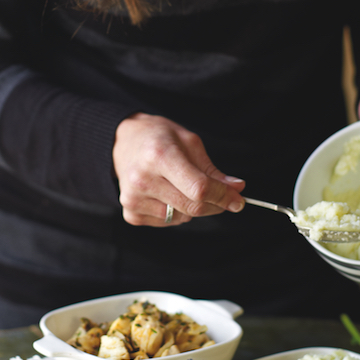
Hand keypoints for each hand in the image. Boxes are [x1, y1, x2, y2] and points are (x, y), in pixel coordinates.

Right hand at [112, 113, 245, 226]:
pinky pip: (167, 222)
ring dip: (193, 207)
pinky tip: (167, 193)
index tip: (238, 199)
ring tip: (182, 185)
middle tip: (226, 197)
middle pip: (193, 207)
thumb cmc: (158, 137)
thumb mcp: (188, 141)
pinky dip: (176, 212)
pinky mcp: (130, 213)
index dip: (223, 196)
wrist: (121, 142)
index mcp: (159, 155)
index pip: (199, 188)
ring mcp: (133, 199)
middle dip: (216, 205)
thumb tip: (236, 188)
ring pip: (182, 217)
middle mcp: (143, 179)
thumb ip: (211, 169)